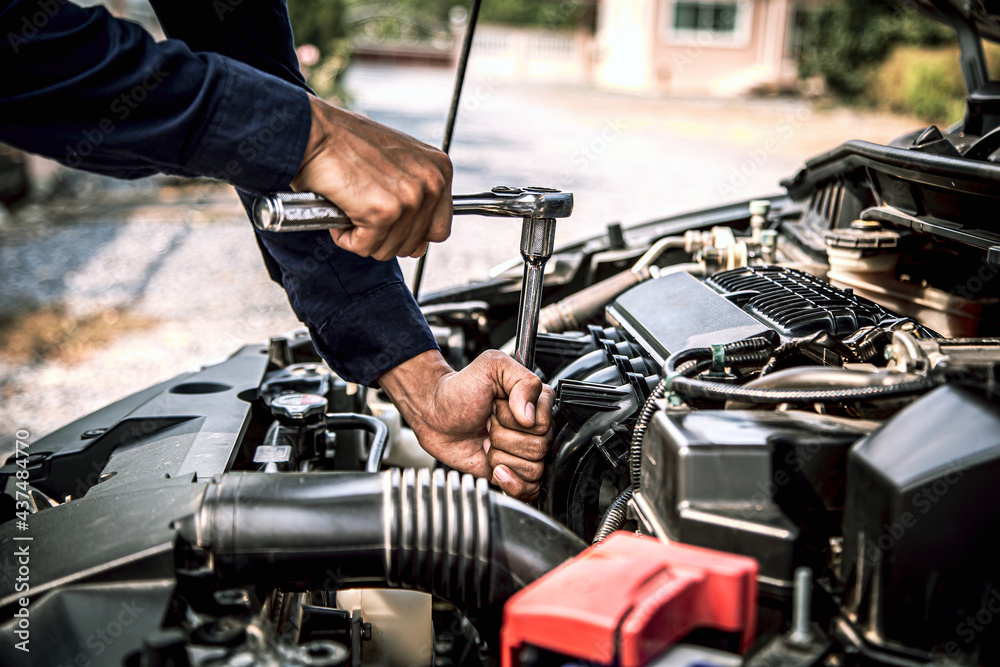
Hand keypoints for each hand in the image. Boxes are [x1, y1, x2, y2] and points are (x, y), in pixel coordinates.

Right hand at [291, 95, 452, 259]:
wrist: (315, 130)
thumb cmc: (347, 142)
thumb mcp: (397, 162)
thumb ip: (416, 199)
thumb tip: (420, 246)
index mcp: (440, 169)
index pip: (440, 229)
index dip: (412, 233)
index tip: (391, 222)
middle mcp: (432, 183)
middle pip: (415, 245)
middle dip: (384, 236)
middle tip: (363, 208)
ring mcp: (410, 199)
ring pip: (388, 249)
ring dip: (363, 236)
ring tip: (351, 204)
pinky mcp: (383, 213)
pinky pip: (365, 247)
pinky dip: (345, 236)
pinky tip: (341, 208)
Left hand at [378, 349, 554, 499]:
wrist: (435, 414)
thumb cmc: (461, 389)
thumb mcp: (491, 367)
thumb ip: (521, 381)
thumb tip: (530, 416)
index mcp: (536, 402)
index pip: (544, 423)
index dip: (515, 420)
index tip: (496, 409)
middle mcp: (534, 428)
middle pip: (538, 448)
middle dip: (504, 438)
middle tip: (488, 425)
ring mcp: (523, 452)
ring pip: (533, 469)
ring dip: (502, 457)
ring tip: (488, 443)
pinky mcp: (513, 472)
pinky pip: (530, 489)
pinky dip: (512, 484)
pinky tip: (496, 469)